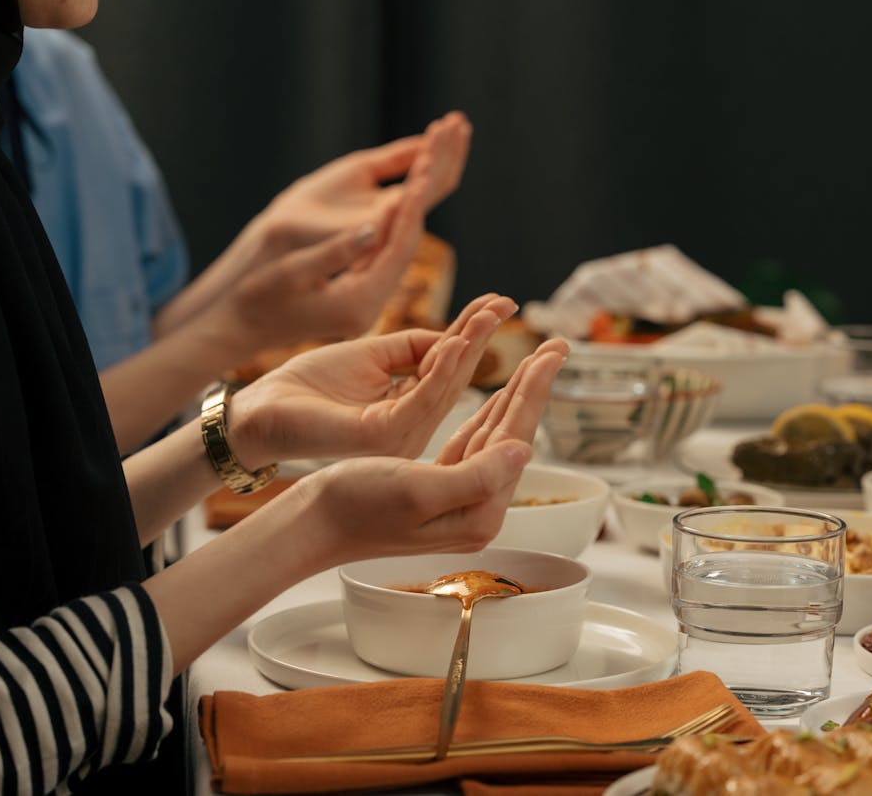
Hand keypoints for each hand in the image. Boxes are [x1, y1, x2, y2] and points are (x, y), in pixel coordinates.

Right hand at [153, 110, 472, 343]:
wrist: (238, 330)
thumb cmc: (255, 300)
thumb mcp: (290, 274)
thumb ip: (333, 253)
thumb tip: (373, 228)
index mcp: (360, 302)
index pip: (398, 249)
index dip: (411, 209)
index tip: (423, 170)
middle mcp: (373, 305)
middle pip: (409, 246)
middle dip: (422, 200)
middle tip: (438, 156)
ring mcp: (370, 301)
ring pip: (403, 248)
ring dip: (414, 207)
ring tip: (430, 163)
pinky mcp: (363, 293)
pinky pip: (388, 252)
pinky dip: (397, 221)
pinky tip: (402, 193)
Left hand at [228, 294, 516, 467]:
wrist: (261, 410)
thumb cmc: (307, 385)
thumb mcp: (370, 355)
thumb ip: (412, 347)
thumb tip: (453, 335)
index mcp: (410, 409)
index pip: (451, 366)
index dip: (474, 332)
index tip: (500, 301)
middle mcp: (413, 426)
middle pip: (457, 376)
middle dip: (482, 337)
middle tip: (506, 302)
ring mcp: (400, 436)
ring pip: (445, 386)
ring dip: (468, 347)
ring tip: (487, 314)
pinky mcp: (382, 435)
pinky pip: (421, 397)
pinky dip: (440, 368)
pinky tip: (453, 342)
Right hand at [297, 339, 568, 560]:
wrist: (311, 525)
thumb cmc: (354, 506)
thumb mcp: (417, 489)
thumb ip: (475, 475)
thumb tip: (525, 451)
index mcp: (478, 513)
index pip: (515, 439)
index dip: (534, 391)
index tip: (552, 353)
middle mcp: (476, 511)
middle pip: (513, 435)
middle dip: (535, 387)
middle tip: (560, 346)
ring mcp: (459, 502)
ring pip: (496, 435)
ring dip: (516, 395)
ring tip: (539, 361)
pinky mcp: (439, 489)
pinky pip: (473, 444)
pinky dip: (488, 414)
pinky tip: (501, 396)